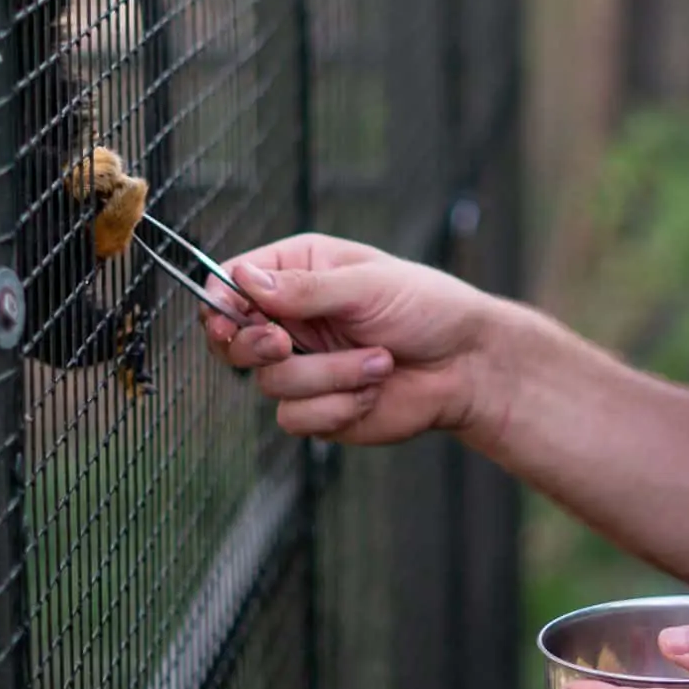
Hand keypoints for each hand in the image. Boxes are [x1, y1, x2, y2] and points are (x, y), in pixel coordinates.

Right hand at [202, 232, 499, 445]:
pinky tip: (374, 390)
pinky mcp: (316, 408)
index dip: (221, 301)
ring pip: (269, 382)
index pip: (232, 281)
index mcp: (299, 270)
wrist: (467, 366)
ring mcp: (302, 365)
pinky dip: (339, 407)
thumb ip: (306, 288)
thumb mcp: (369, 285)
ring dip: (330, 375)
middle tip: (284, 343)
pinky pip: (295, 418)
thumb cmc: (427, 308)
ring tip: (380, 361)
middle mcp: (292, 318)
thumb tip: (245, 279)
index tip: (230, 316)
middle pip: (230, 339)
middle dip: (256, 345)